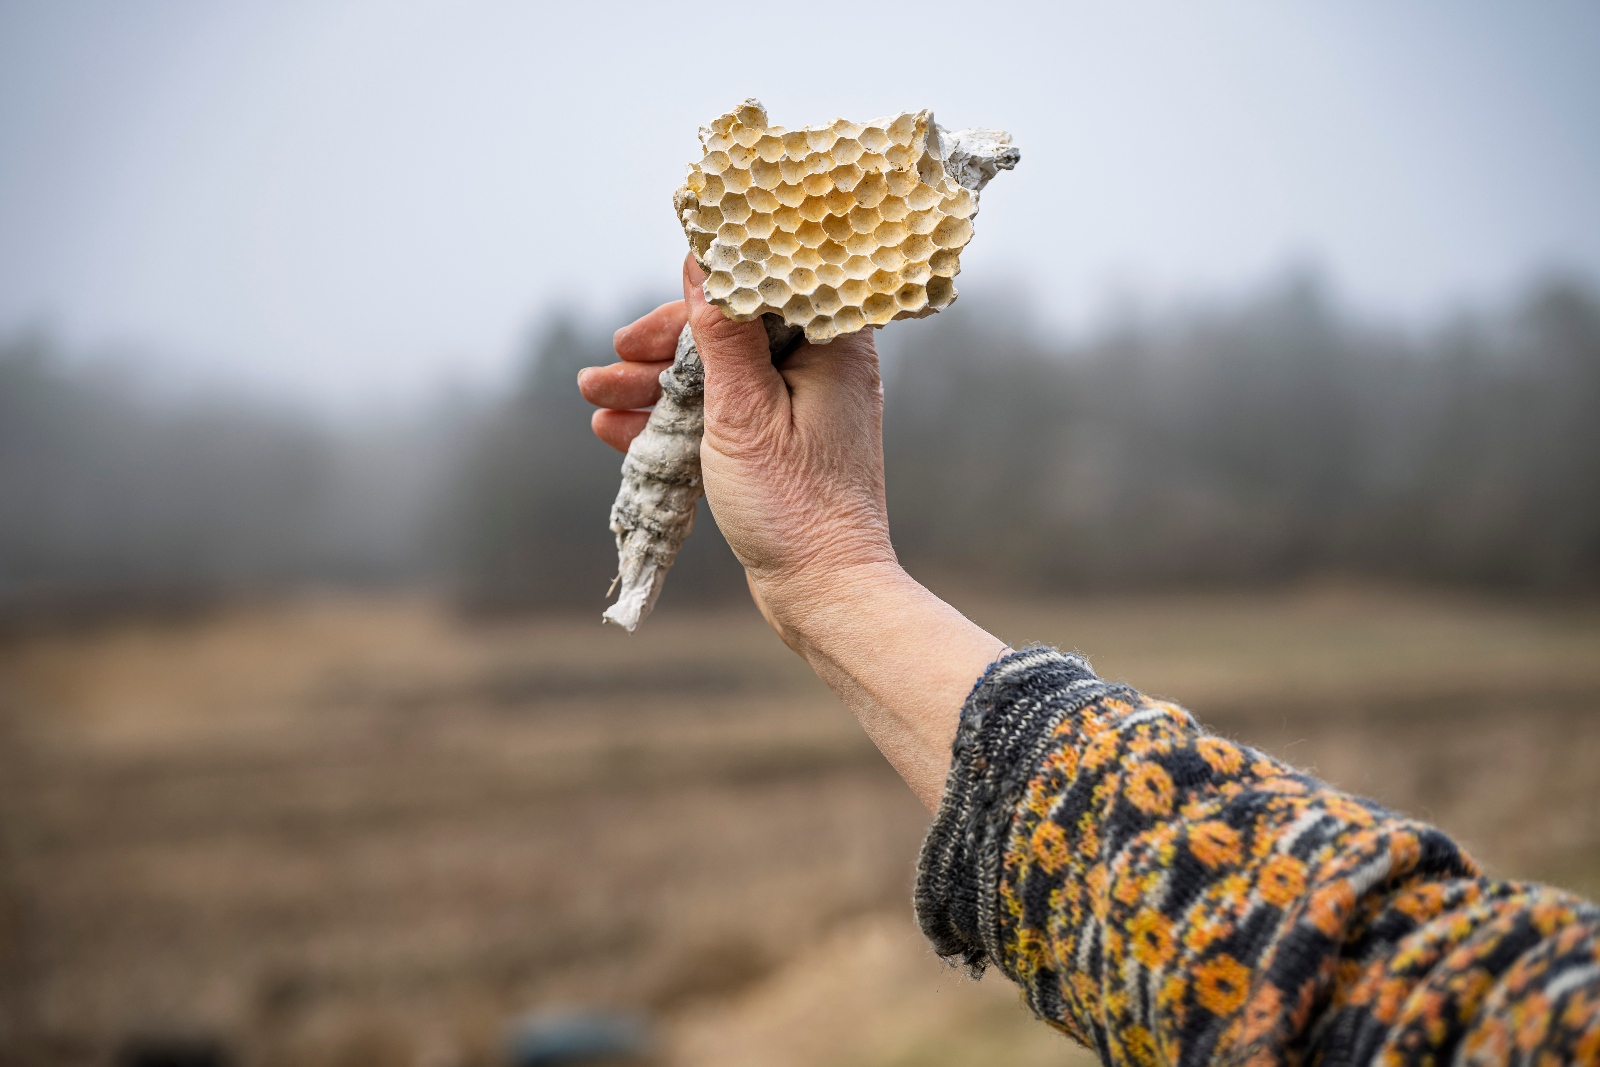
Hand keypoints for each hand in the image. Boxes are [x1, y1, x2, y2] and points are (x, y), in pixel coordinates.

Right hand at [579, 255, 897, 641]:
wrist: (826, 592)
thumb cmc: (796, 505)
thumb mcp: (745, 413)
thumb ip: (723, 333)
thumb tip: (705, 257)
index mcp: (832, 343)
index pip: (758, 289)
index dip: (694, 300)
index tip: (644, 326)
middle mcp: (824, 365)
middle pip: (730, 331)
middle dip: (661, 351)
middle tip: (609, 363)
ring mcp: (804, 406)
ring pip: (719, 374)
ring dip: (654, 386)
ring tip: (595, 396)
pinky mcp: (784, 443)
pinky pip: (724, 413)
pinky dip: (676, 419)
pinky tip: (621, 429)